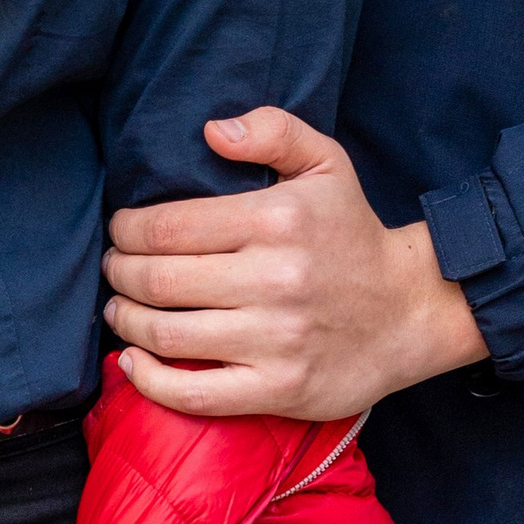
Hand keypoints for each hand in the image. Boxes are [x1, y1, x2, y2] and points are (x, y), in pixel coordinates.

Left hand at [104, 108, 487, 420]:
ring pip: (169, 334)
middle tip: (114, 268)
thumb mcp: (327, 163)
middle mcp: (274, 279)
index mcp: (276, 220)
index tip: (121, 230)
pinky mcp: (280, 388)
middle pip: (160, 280)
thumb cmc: (353, 234)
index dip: (128, 229)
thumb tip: (210, 130)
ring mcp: (276, 339)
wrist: (409, 310)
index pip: (170, 226)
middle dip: (120, 272)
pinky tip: (132, 364)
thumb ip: (273, 130)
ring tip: (119, 309)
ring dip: (127, 322)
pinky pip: (196, 393)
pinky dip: (150, 381)